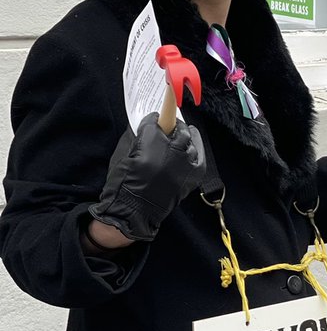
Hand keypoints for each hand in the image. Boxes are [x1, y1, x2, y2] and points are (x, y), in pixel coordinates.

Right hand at [89, 113, 205, 241]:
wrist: (134, 211)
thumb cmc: (124, 183)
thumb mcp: (122, 155)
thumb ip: (135, 137)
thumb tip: (146, 125)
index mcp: (150, 144)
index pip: (155, 122)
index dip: (153, 119)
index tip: (153, 118)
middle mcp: (171, 151)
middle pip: (177, 129)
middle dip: (172, 125)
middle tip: (168, 125)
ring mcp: (184, 164)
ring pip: (189, 141)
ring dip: (184, 136)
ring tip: (178, 135)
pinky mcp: (193, 175)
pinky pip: (200, 155)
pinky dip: (197, 147)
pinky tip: (193, 141)